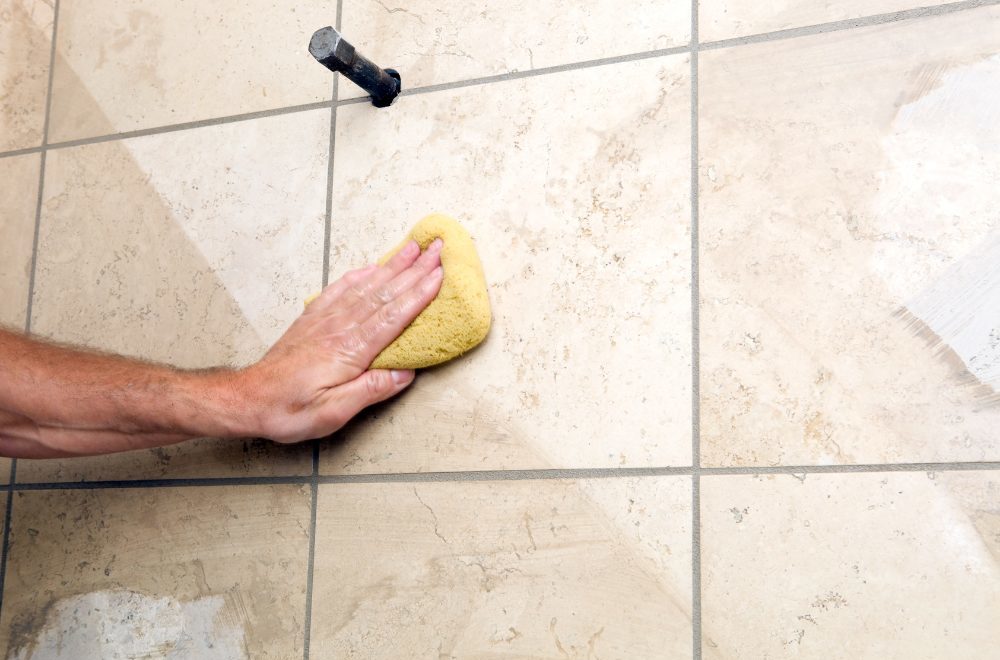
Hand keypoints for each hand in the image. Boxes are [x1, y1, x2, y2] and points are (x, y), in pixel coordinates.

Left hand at [238, 239, 442, 442]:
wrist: (248, 400)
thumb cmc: (289, 410)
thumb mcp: (333, 412)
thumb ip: (370, 390)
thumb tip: (405, 373)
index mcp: (349, 350)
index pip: (393, 316)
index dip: (419, 294)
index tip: (440, 274)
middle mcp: (339, 328)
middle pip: (384, 293)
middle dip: (414, 270)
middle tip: (437, 249)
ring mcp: (325, 320)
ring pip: (366, 286)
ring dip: (392, 266)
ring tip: (412, 248)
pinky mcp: (312, 320)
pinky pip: (339, 290)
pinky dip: (359, 275)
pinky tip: (371, 267)